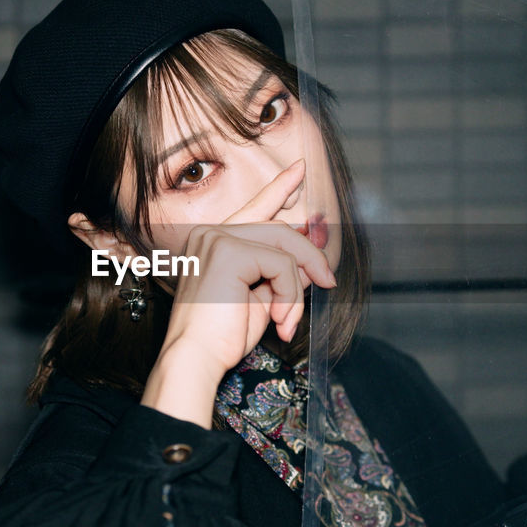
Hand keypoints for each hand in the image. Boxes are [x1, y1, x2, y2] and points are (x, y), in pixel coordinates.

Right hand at [140, 160, 336, 427]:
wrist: (197, 357)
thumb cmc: (222, 336)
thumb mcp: (259, 298)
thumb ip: (280, 273)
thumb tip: (312, 259)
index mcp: (213, 240)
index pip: (254, 207)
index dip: (279, 188)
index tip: (300, 169)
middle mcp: (211, 232)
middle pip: (280, 229)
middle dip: (309, 256)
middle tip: (329, 281)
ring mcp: (218, 238)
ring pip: (285, 247)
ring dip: (297, 287)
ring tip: (288, 318)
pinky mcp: (230, 252)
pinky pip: (283, 266)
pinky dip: (290, 295)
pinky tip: (279, 319)